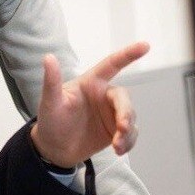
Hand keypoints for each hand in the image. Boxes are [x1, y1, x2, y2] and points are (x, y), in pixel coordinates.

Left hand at [30, 42, 148, 168]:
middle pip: (124, 99)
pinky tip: (118, 149)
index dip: (128, 54)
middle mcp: (104, 95)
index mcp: (91, 83)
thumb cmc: (50, 121)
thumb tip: (48, 57)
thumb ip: (51, 81)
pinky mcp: (116, 130)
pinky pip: (131, 133)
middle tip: (121, 128)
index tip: (145, 45)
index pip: (112, 65)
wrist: (54, 150)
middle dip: (126, 113)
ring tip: (117, 146)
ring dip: (127, 132)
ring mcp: (111, 113)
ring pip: (130, 118)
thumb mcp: (50, 102)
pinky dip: (128, 142)